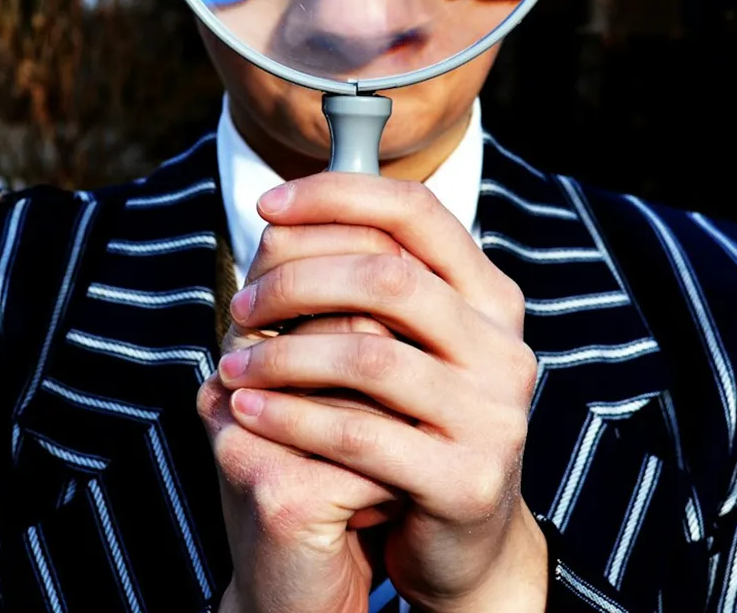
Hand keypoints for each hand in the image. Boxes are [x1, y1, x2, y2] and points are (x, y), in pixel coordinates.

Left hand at [219, 174, 548, 612]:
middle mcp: (505, 349)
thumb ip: (371, 284)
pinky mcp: (467, 480)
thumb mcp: (408, 345)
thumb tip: (283, 216)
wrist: (460, 543)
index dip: (337, 194)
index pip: (416, 211)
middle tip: (241, 305)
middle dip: (297, 280)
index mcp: (491, 299)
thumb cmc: (413, 426)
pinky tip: (246, 412)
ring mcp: (495, 417)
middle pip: (388, 278)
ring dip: (283, 356)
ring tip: (231, 366)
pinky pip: (360, 435)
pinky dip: (292, 418)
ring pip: (370, 357)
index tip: (267, 205)